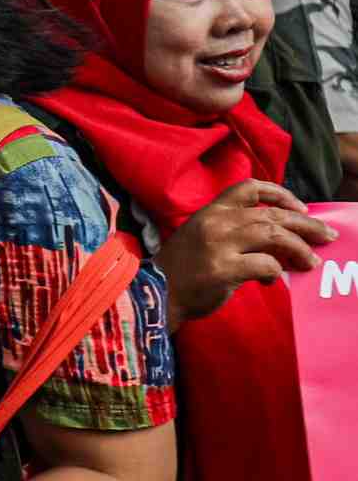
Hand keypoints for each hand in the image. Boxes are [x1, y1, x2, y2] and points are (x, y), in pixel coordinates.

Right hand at [155, 179, 334, 328]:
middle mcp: (216, 222)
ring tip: (311, 260)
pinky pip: (265, 265)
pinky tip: (271, 279)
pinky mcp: (223, 269)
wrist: (154, 293)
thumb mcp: (203, 238)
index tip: (300, 207)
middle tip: (325, 235)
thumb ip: (234, 233)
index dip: (280, 194)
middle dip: (305, 224)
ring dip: (299, 248)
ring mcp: (219, 245)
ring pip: (274, 235)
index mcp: (210, 211)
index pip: (249, 187)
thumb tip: (278, 241)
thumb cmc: (181, 269)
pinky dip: (276, 271)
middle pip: (271, 214)